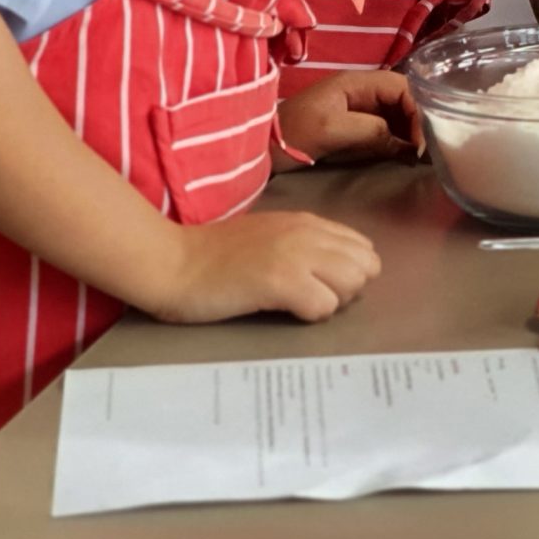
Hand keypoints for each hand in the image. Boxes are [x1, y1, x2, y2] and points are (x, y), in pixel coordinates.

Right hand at [138, 211, 382, 324]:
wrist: (172, 263)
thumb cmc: (213, 256)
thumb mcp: (269, 236)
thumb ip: (303, 244)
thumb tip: (334, 269)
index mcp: (307, 222)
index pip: (363, 248)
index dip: (349, 272)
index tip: (323, 284)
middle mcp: (308, 234)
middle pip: (366, 267)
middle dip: (348, 289)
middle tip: (314, 298)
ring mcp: (296, 256)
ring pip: (352, 284)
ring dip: (333, 302)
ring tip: (299, 305)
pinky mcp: (280, 282)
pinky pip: (324, 306)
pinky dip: (311, 316)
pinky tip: (285, 312)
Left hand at [277, 70, 421, 167]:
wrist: (262, 148)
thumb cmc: (293, 133)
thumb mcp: (332, 130)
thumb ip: (371, 130)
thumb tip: (403, 143)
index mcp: (357, 82)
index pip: (402, 86)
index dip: (417, 110)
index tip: (420, 140)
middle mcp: (362, 91)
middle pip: (403, 99)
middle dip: (417, 121)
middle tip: (422, 150)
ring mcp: (358, 109)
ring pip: (397, 114)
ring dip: (410, 132)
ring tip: (417, 156)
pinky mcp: (354, 127)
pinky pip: (385, 129)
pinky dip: (398, 141)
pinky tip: (404, 155)